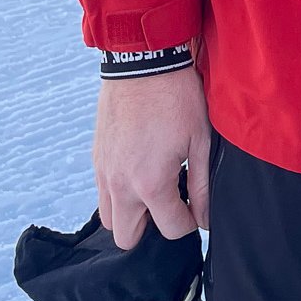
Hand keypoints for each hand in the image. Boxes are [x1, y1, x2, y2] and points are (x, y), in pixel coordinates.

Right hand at [93, 68, 211, 248]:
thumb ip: (202, 186)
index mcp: (150, 184)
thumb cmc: (178, 98)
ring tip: (153, 188)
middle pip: (127, 237)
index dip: (188, 223)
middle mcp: (120, 185)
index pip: (171, 229)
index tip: (195, 208)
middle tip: (170, 202)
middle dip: (151, 228)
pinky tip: (139, 170)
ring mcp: (103, 172)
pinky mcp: (96, 158)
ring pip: (109, 218)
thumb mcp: (200, 141)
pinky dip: (118, 193)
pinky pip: (101, 192)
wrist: (143, 62)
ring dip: (131, 212)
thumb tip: (204, 219)